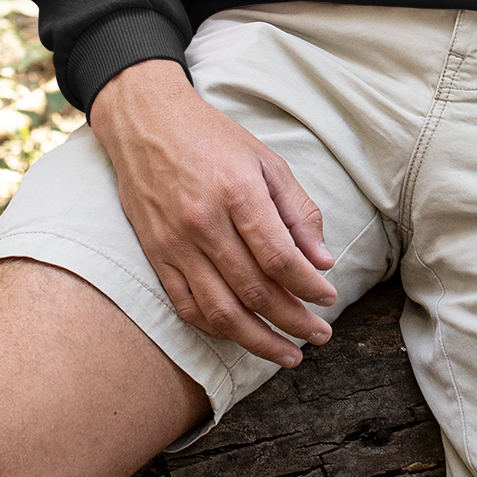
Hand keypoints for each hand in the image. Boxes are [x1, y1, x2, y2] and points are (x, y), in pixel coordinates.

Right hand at [89, 60, 337, 366]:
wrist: (146, 122)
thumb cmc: (212, 137)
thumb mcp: (266, 160)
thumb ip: (298, 210)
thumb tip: (322, 260)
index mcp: (237, 192)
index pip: (280, 258)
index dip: (309, 287)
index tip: (329, 298)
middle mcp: (204, 223)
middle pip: (254, 291)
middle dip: (293, 320)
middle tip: (320, 335)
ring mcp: (175, 243)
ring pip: (221, 311)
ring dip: (259, 340)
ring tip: (288, 353)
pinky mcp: (155, 256)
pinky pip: (187, 306)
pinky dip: (217, 329)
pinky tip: (242, 337)